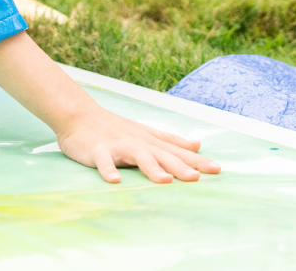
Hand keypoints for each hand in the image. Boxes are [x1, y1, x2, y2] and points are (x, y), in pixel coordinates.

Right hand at [56, 105, 220, 183]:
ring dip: (150, 167)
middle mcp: (136, 142)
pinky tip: (114, 180)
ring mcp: (117, 146)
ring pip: (136, 156)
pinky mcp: (97, 150)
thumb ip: (170, 140)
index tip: (217, 170)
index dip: (196, 160)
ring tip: (163, 181)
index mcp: (148, 140)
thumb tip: (198, 145)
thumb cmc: (113, 127)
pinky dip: (108, 169)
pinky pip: (103, 161)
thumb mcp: (144, 132)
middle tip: (196, 178)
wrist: (78, 115)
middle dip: (178, 166)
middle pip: (161, 154)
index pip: (176, 151)